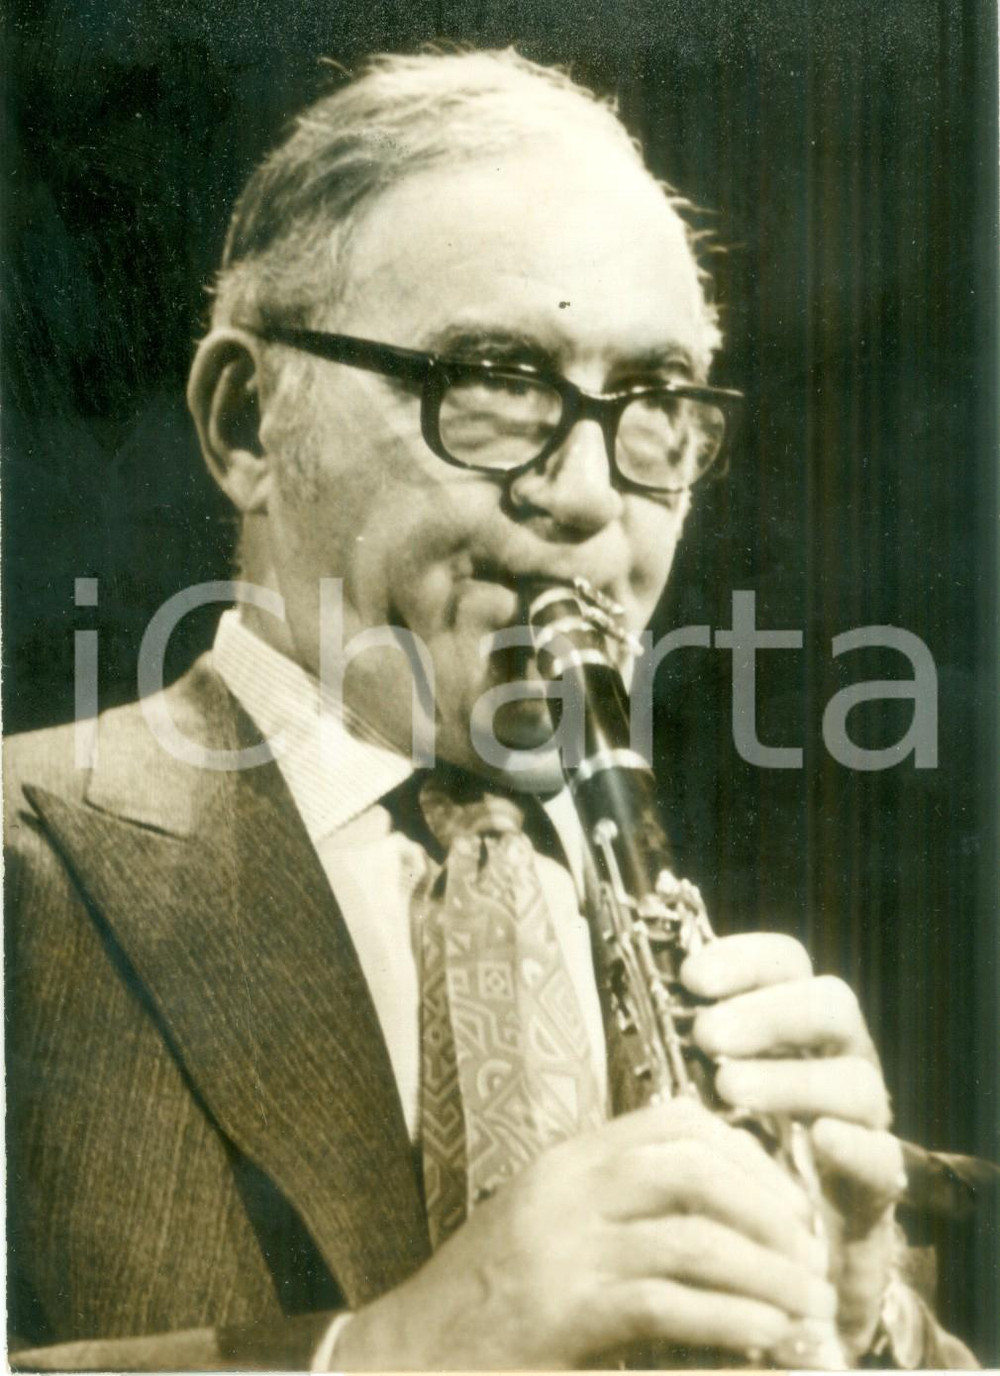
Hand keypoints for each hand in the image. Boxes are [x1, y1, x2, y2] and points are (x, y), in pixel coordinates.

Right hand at [332, 1098, 836, 1368]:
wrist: (406, 1355)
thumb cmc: (486, 1299)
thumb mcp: (546, 1227)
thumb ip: (613, 1208)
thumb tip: (718, 1221)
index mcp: (566, 1161)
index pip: (672, 1121)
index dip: (745, 1153)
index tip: (787, 1199)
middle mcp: (566, 1189)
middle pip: (692, 1166)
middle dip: (768, 1207)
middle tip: (811, 1254)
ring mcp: (562, 1247)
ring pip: (691, 1235)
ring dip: (766, 1272)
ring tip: (809, 1306)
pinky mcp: (563, 1312)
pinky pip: (666, 1301)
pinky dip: (729, 1318)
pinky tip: (765, 1337)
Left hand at [684, 933, 903, 1355]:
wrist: (775, 1247)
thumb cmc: (724, 1145)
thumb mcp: (695, 1085)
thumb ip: (674, 1042)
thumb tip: (625, 989)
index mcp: (793, 1023)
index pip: (786, 964)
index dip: (744, 960)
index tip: (691, 977)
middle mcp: (836, 1058)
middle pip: (831, 1005)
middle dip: (769, 1013)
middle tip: (707, 1035)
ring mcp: (863, 1119)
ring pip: (856, 1078)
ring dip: (793, 1078)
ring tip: (730, 1089)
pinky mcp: (876, 1185)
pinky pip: (884, 1157)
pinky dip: (856, 1145)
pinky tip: (822, 1137)